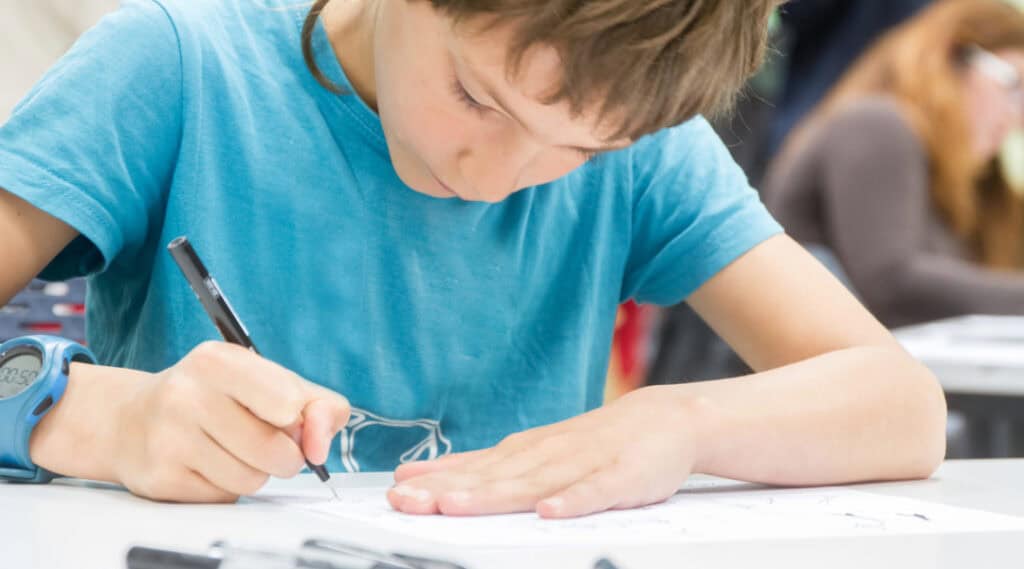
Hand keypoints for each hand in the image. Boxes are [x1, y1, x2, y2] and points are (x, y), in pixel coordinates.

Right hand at [112, 341, 349, 502]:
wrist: (132, 419)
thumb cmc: (216, 397)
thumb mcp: (270, 382)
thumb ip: (318, 406)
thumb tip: (319, 446)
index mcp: (218, 360)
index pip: (287, 403)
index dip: (298, 420)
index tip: (285, 416)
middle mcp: (187, 394)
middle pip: (276, 451)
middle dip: (284, 455)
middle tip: (266, 442)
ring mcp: (169, 438)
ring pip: (252, 480)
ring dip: (255, 474)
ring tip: (232, 451)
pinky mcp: (160, 478)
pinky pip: (224, 498)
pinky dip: (226, 488)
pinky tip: (206, 465)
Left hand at [387, 385, 706, 517]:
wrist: (665, 419)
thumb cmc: (595, 441)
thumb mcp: (536, 449)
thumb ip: (487, 467)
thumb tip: (428, 476)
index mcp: (526, 451)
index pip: (474, 468)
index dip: (435, 481)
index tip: (398, 492)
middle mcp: (547, 454)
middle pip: (493, 477)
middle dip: (449, 490)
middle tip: (408, 502)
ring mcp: (583, 464)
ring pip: (533, 483)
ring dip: (493, 495)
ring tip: (456, 507)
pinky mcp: (621, 477)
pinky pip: (594, 492)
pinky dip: (572, 501)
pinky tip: (550, 513)